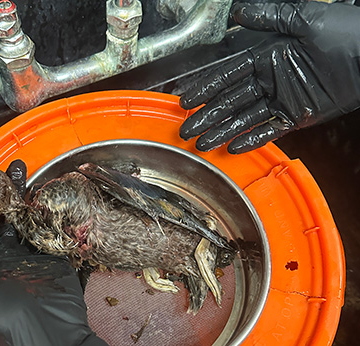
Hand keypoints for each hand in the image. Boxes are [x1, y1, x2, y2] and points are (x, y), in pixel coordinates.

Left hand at [0, 161, 131, 345]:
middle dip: (4, 191)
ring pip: (28, 218)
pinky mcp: (56, 256)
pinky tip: (48, 191)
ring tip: (25, 168)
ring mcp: (34, 254)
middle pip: (5, 216)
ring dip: (26, 194)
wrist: (44, 331)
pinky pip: (51, 229)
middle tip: (7, 167)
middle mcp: (8, 256)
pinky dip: (49, 211)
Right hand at [179, 2, 359, 152]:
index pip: (228, 75)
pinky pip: (268, 130)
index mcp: (267, 56)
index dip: (205, 88)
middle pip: (230, 101)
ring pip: (243, 119)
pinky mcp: (295, 117)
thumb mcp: (306, 19)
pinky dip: (251, 139)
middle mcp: (270, 79)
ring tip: (202, 143)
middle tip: (187, 128)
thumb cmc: (347, 33)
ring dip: (222, 131)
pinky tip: (233, 147)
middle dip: (206, 116)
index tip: (186, 99)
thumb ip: (271, 17)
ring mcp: (281, 100)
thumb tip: (238, 12)